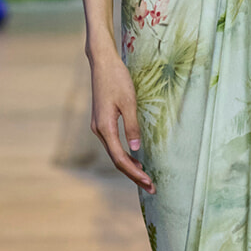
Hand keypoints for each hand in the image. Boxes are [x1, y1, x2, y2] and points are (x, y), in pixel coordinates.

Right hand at [89, 49, 153, 191]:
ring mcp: (98, 126)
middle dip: (134, 174)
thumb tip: (136, 150)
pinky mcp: (102, 122)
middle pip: (116, 159)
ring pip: (114, 153)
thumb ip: (132, 127)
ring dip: (130, 166)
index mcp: (104, 128)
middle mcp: (98, 130)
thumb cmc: (117, 79)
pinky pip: (113, 144)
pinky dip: (124, 154)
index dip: (134, 172)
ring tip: (146, 178)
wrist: (102, 62)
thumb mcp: (129, 102)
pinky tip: (135, 158)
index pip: (120, 158)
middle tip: (151, 187)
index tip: (148, 182)